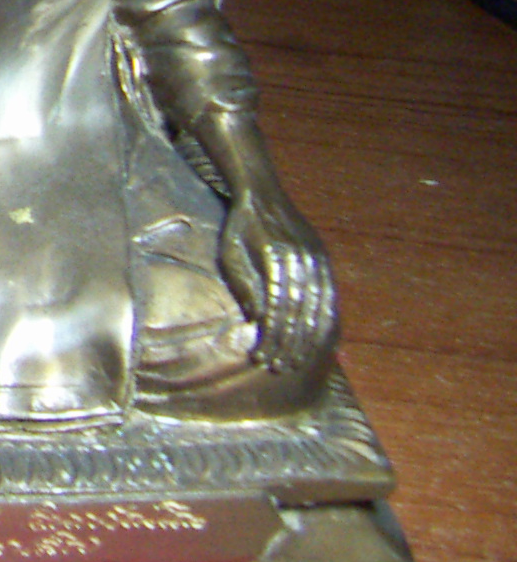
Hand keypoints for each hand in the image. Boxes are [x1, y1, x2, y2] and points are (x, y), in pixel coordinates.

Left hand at [218, 189, 336, 373]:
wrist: (263, 192)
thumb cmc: (239, 226)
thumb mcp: (231, 254)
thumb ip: (245, 286)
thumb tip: (259, 321)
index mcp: (276, 259)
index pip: (276, 309)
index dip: (270, 337)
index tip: (261, 358)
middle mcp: (303, 260)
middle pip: (300, 313)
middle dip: (290, 345)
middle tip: (280, 368)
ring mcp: (318, 259)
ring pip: (319, 308)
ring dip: (310, 340)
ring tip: (299, 362)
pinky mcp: (324, 259)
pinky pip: (330, 297)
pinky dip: (326, 322)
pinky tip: (321, 341)